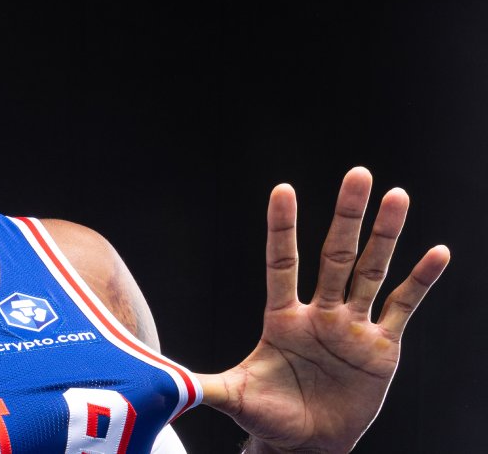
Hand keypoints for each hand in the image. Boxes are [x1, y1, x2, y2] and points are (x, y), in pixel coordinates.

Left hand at [197, 167, 449, 452]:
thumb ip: (202, 386)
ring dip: (385, 235)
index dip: (282, 229)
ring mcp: (351, 327)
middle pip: (335, 255)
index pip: (281, 263)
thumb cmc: (268, 417)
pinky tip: (437, 252)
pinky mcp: (382, 348)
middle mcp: (319, 313)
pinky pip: (402, 307)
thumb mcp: (234, 398)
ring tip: (397, 196)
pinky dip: (421, 281)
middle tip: (357, 173)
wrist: (307, 445)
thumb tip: (162, 383)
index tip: (283, 190)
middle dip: (346, 216)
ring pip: (371, 271)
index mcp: (281, 318)